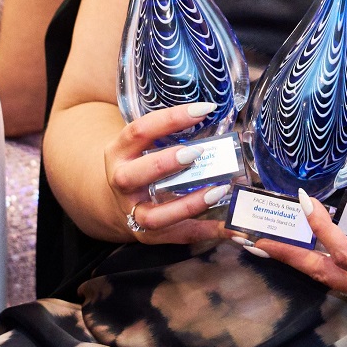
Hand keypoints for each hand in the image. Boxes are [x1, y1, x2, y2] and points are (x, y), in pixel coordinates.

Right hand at [103, 103, 231, 244]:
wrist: (116, 200)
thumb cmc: (141, 162)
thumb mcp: (143, 144)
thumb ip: (169, 134)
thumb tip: (215, 117)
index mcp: (119, 152)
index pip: (139, 131)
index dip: (170, 119)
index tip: (203, 110)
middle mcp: (121, 183)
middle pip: (133, 175)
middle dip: (165, 163)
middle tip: (197, 152)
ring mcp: (133, 212)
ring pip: (154, 216)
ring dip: (188, 205)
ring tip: (219, 190)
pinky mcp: (149, 235)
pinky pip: (179, 236)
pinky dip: (206, 232)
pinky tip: (230, 227)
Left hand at [247, 193, 346, 315]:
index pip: (346, 253)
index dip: (322, 228)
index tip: (304, 200)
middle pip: (325, 275)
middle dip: (288, 255)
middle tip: (253, 237)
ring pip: (331, 280)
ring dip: (300, 259)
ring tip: (268, 241)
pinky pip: (345, 278)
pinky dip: (322, 261)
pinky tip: (306, 246)